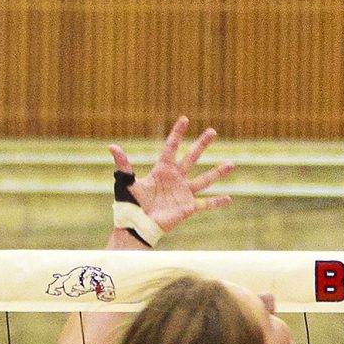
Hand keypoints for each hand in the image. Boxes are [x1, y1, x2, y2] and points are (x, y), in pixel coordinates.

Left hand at [109, 117, 233, 236]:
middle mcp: (176, 178)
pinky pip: (205, 204)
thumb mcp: (127, 182)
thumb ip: (123, 165)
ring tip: (232, 163)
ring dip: (218, 172)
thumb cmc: (131, 204)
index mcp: (162, 170)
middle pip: (192, 158)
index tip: (185, 119)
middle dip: (202, 144)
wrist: (138, 224)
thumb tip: (112, 147)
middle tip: (213, 131)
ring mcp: (183, 193)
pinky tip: (229, 199)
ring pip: (204, 180)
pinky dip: (216, 202)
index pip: (171, 147)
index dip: (177, 133)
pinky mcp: (188, 208)